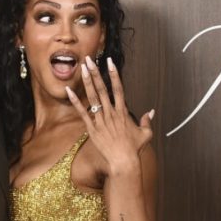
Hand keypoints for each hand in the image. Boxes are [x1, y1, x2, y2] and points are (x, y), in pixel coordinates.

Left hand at [66, 57, 154, 174]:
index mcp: (123, 112)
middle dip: (96, 72)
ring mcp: (101, 120)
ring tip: (82, 68)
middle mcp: (111, 113)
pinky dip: (75, 101)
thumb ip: (147, 121)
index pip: (118, 88)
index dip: (114, 74)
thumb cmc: (134, 149)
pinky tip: (69, 90)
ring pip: (92, 97)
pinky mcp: (92, 128)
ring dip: (87, 82)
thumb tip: (151, 112)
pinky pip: (82, 112)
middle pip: (102, 88)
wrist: (123, 161)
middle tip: (90, 59)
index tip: (109, 62)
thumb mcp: (145, 134)